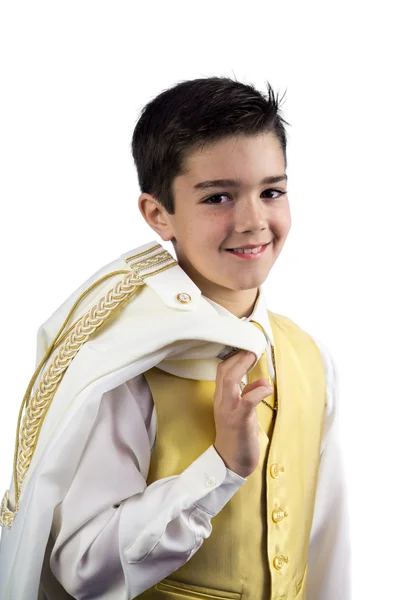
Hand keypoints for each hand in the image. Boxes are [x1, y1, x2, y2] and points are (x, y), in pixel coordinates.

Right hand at [213, 350, 272, 477]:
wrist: (231, 463)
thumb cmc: (238, 436)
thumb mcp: (242, 412)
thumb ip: (248, 395)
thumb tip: (261, 381)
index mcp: (222, 398)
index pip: (222, 370)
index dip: (234, 357)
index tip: (247, 348)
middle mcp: (222, 401)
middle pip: (223, 371)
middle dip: (238, 357)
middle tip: (252, 348)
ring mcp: (229, 410)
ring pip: (229, 381)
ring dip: (242, 367)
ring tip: (253, 357)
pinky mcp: (239, 421)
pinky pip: (246, 402)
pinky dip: (257, 392)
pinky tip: (267, 388)